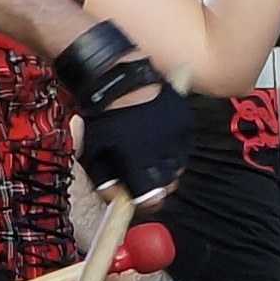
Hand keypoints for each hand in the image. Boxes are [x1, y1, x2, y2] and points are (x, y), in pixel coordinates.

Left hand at [79, 79, 194, 208]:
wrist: (120, 80)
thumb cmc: (103, 117)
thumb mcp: (92, 154)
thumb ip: (105, 183)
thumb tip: (118, 200)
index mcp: (139, 163)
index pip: (152, 199)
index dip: (144, 201)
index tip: (138, 196)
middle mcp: (164, 153)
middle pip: (168, 185)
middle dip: (155, 184)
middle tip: (142, 173)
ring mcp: (178, 138)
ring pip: (179, 166)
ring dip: (166, 165)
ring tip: (149, 152)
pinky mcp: (187, 123)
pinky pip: (185, 147)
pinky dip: (174, 147)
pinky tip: (158, 137)